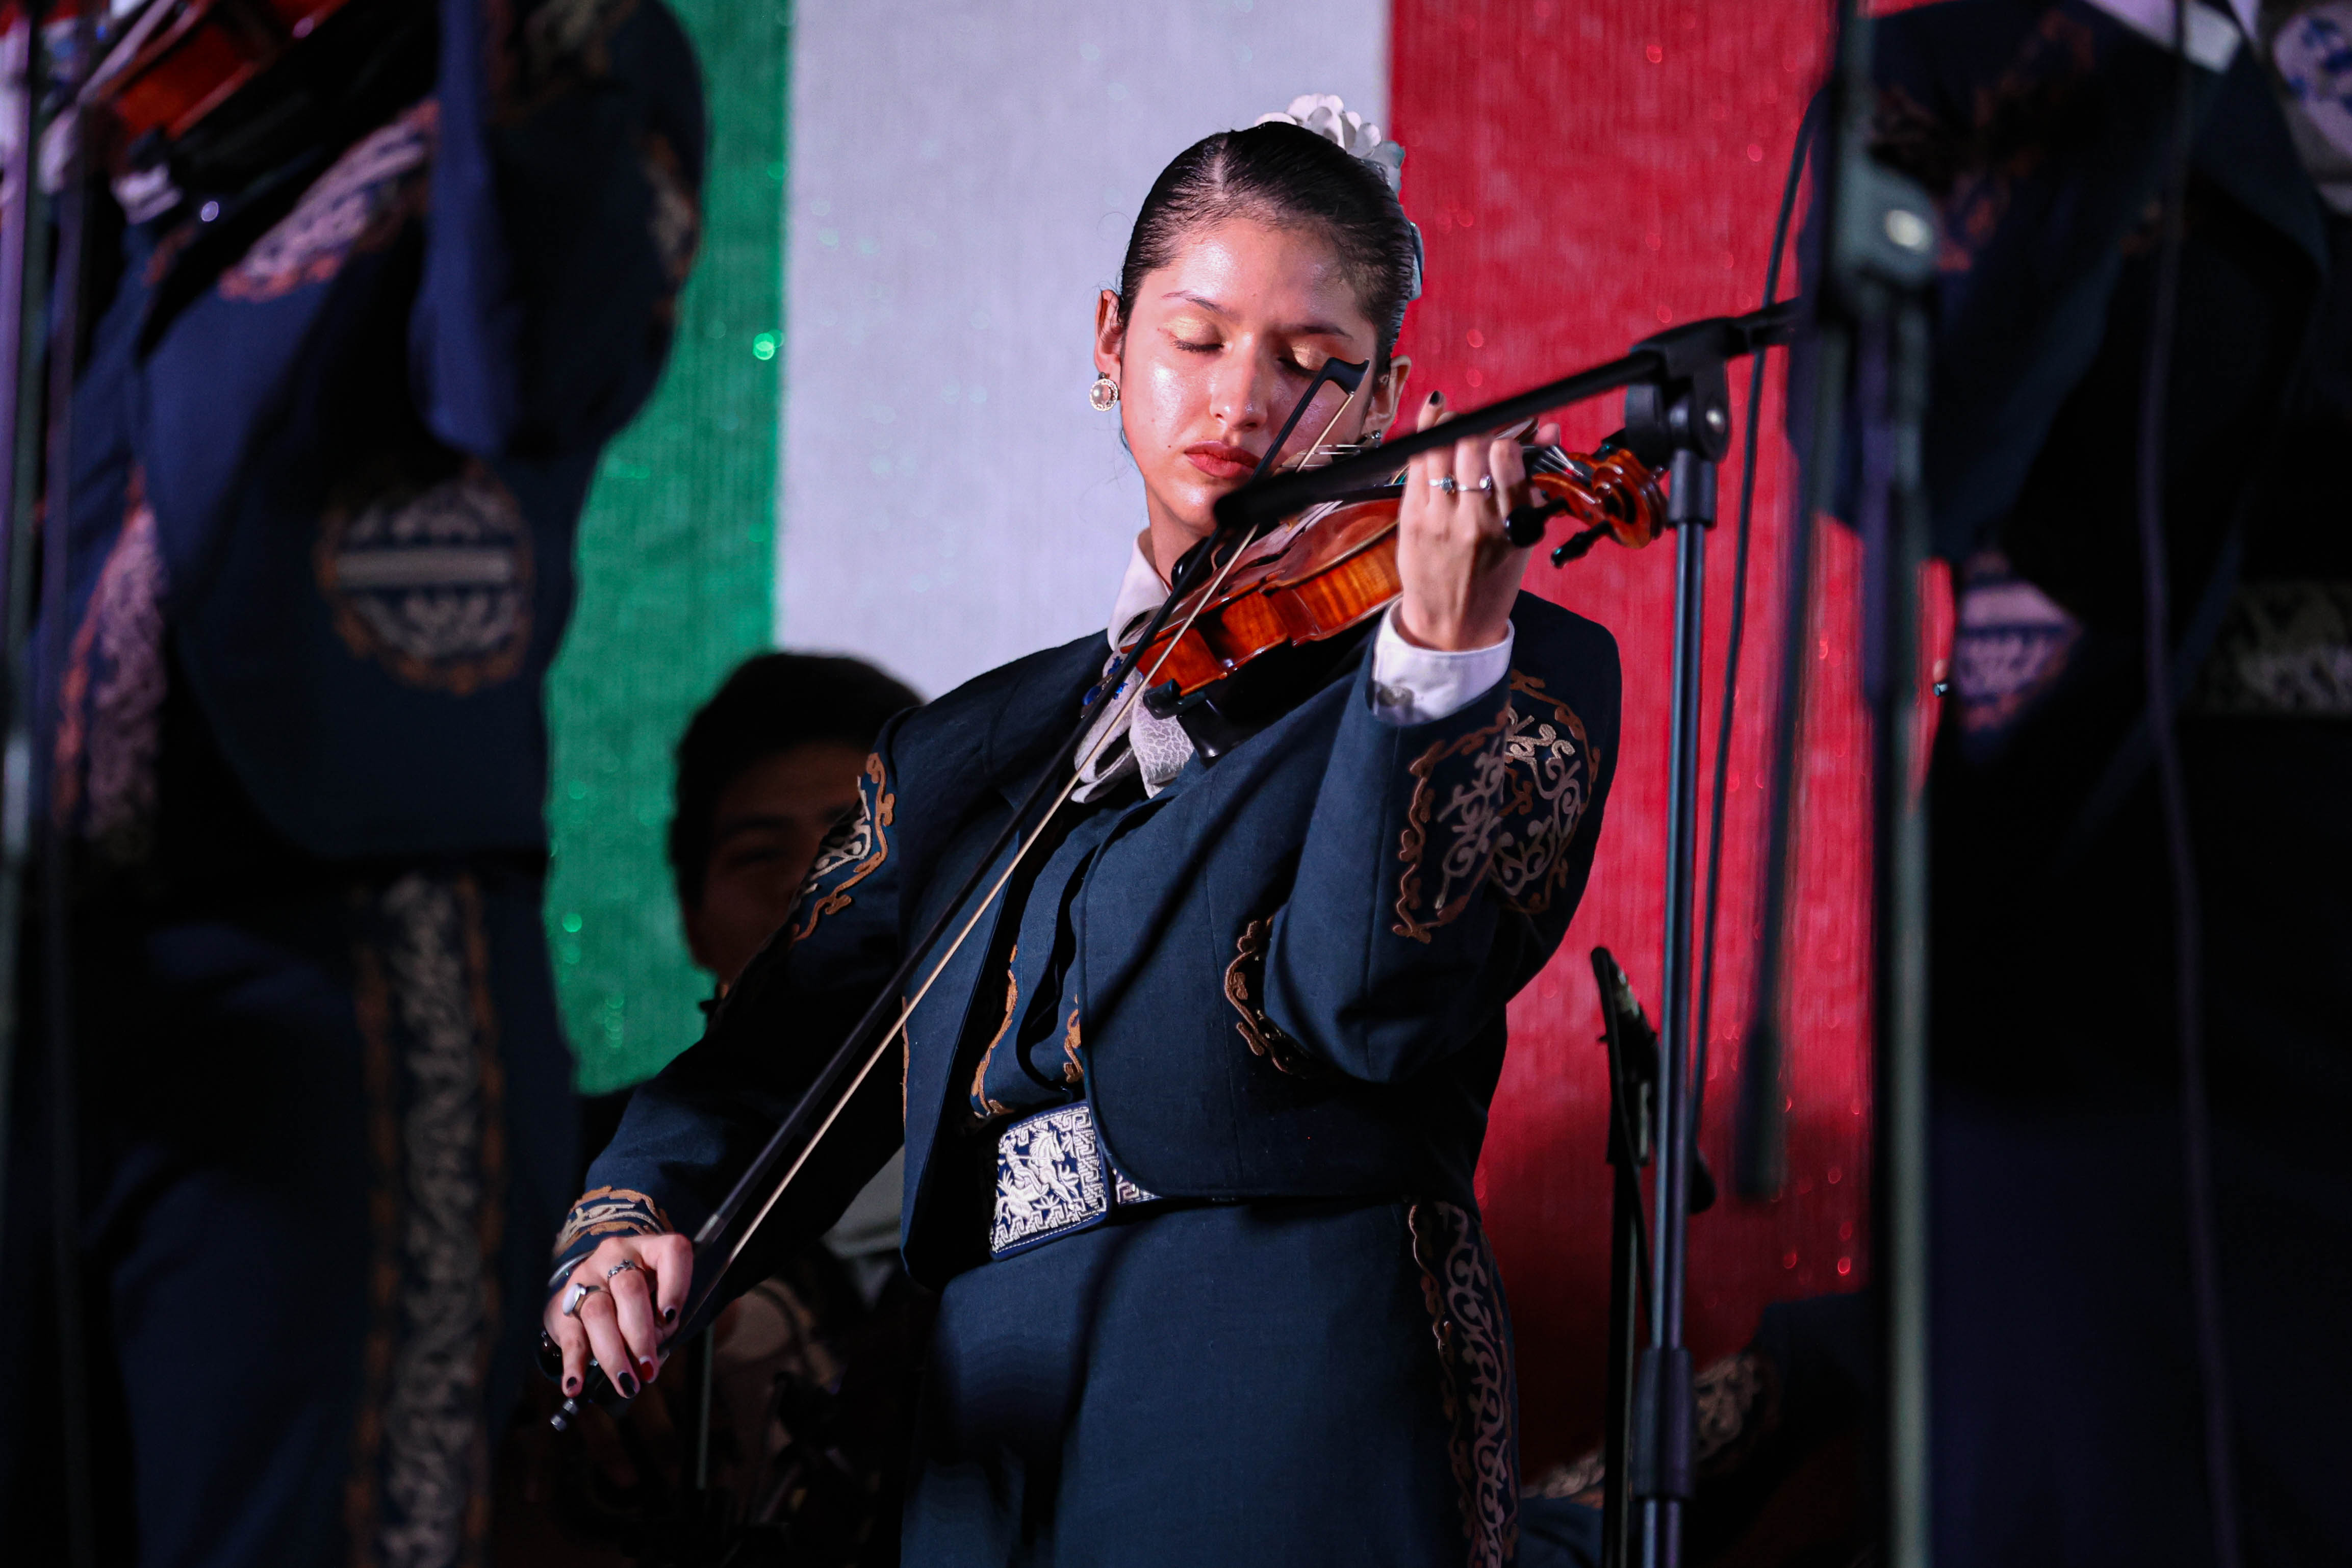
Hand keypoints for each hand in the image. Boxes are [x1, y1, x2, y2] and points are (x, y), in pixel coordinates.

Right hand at [544, 1232, 694, 1400]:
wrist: (591, 1287)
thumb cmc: (639, 1297)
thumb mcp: (658, 1298)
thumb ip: (662, 1322)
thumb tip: (649, 1357)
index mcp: (650, 1250)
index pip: (670, 1253)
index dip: (674, 1285)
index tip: (670, 1317)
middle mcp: (616, 1257)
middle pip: (630, 1290)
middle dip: (641, 1335)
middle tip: (648, 1370)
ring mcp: (587, 1279)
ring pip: (599, 1313)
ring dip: (614, 1355)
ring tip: (627, 1383)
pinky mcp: (564, 1306)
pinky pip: (571, 1336)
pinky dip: (574, 1364)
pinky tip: (576, 1384)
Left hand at [1393, 392, 1558, 651]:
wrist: (1452, 627)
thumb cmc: (1493, 579)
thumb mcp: (1525, 536)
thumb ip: (1534, 481)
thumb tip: (1549, 429)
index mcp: (1512, 524)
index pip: (1507, 459)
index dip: (1504, 437)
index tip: (1504, 440)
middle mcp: (1475, 521)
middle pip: (1469, 447)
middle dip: (1475, 429)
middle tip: (1477, 432)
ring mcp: (1439, 520)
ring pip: (1437, 451)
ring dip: (1446, 428)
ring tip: (1452, 425)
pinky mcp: (1411, 521)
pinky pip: (1414, 467)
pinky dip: (1422, 443)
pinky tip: (1429, 432)